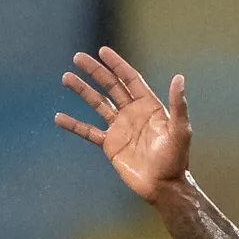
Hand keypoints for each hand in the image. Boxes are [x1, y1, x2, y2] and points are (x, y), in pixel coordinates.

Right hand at [57, 46, 190, 202]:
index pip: (130, 79)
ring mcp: (120, 128)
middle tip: (78, 57)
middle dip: (96, 72)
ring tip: (66, 77)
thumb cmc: (175, 160)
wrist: (164, 187)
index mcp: (149, 107)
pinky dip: (74, 125)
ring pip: (97, 104)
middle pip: (111, 86)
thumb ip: (178, 106)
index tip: (103, 51)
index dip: (117, 65)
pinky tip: (59, 117)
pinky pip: (88, 131)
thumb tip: (179, 78)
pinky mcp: (110, 144)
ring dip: (82, 90)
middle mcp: (133, 113)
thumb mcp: (180, 131)